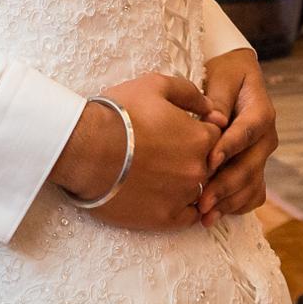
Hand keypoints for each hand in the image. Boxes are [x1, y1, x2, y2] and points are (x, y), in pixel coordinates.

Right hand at [63, 71, 224, 231]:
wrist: (86, 150)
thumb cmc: (119, 113)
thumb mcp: (155, 85)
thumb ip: (190, 93)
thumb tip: (211, 106)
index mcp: (200, 138)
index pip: (216, 136)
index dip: (198, 132)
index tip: (178, 132)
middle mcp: (198, 169)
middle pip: (209, 165)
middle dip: (193, 158)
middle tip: (166, 153)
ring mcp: (182, 196)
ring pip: (199, 191)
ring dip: (186, 183)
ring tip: (161, 176)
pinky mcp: (164, 218)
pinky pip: (187, 218)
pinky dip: (181, 208)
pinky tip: (165, 197)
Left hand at [198, 49, 277, 222]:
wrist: (234, 77)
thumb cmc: (224, 74)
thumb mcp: (220, 76)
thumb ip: (217, 99)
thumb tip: (214, 121)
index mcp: (261, 111)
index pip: (247, 132)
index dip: (230, 148)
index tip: (209, 162)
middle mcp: (266, 137)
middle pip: (250, 166)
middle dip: (225, 185)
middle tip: (201, 201)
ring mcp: (262, 156)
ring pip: (252, 185)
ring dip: (230, 202)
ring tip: (205, 216)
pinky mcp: (255, 168)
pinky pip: (253, 194)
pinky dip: (237, 206)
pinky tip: (216, 214)